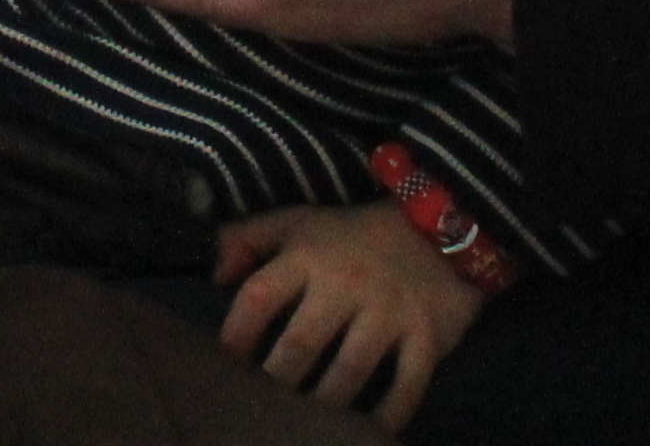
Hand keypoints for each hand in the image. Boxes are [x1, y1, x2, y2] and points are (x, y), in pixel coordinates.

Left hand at [213, 201, 482, 430]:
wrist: (435, 231)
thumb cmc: (350, 236)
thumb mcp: (297, 223)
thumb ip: (247, 239)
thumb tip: (214, 276)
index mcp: (308, 256)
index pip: (259, 297)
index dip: (235, 335)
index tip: (223, 367)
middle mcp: (346, 283)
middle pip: (301, 342)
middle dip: (276, 380)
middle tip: (261, 408)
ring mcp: (388, 311)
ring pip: (350, 368)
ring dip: (326, 402)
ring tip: (306, 425)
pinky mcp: (427, 335)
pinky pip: (408, 383)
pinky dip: (390, 413)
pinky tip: (369, 431)